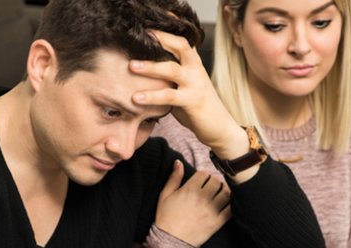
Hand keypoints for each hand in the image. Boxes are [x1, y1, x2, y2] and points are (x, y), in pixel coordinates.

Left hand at [129, 30, 247, 160]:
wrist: (219, 128)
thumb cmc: (197, 107)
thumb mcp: (183, 86)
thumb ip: (169, 75)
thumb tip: (141, 66)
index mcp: (193, 63)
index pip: (182, 38)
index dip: (171, 25)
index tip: (156, 16)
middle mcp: (196, 69)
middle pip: (180, 45)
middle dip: (160, 38)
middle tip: (141, 34)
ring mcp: (196, 84)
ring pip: (172, 69)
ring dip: (150, 67)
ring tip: (131, 66)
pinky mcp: (193, 101)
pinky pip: (170, 96)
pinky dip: (151, 96)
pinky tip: (136, 98)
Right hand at [155, 160, 231, 247]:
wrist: (170, 242)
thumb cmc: (165, 217)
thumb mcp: (165, 195)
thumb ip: (174, 178)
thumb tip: (178, 162)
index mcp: (189, 190)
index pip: (204, 174)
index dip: (203, 175)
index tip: (202, 180)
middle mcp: (202, 198)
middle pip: (216, 181)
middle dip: (214, 181)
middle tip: (211, 186)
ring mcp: (211, 210)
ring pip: (226, 193)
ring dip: (224, 190)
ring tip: (219, 193)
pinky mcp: (217, 222)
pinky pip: (230, 209)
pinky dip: (231, 204)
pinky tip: (226, 203)